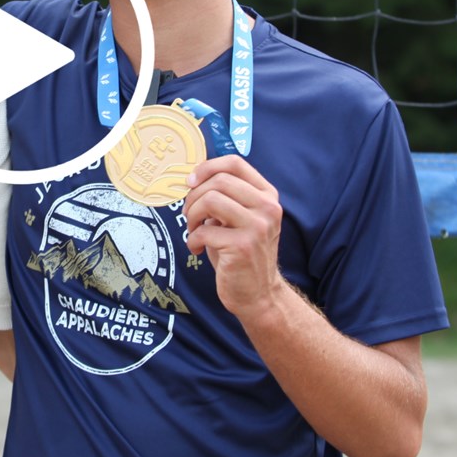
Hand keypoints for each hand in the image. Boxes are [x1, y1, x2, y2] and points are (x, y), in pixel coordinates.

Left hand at [183, 154, 285, 318]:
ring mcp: (257, 226)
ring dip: (192, 215)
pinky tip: (197, 248)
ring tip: (193, 229)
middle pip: (219, 181)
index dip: (207, 167)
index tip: (191, 182)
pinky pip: (204, 230)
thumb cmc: (241, 253)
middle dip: (194, 196)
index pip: (235, 163)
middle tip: (189, 214)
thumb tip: (192, 179)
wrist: (258, 293)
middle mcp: (267, 208)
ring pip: (210, 200)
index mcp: (267, 195)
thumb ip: (226, 197)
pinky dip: (193, 239)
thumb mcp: (239, 218)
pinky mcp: (243, 246)